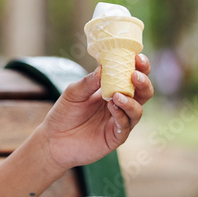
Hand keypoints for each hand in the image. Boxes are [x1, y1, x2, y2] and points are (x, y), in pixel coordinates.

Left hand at [41, 53, 153, 170]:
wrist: (54, 139)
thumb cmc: (64, 113)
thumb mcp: (73, 92)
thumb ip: (88, 82)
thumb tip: (103, 67)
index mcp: (113, 89)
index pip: (132, 76)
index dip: (139, 67)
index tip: (137, 57)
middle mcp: (121, 105)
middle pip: (143, 93)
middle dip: (143, 82)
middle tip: (134, 75)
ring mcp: (119, 122)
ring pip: (137, 111)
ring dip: (131, 101)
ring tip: (117, 95)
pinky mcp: (115, 137)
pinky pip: (125, 126)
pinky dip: (121, 116)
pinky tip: (112, 107)